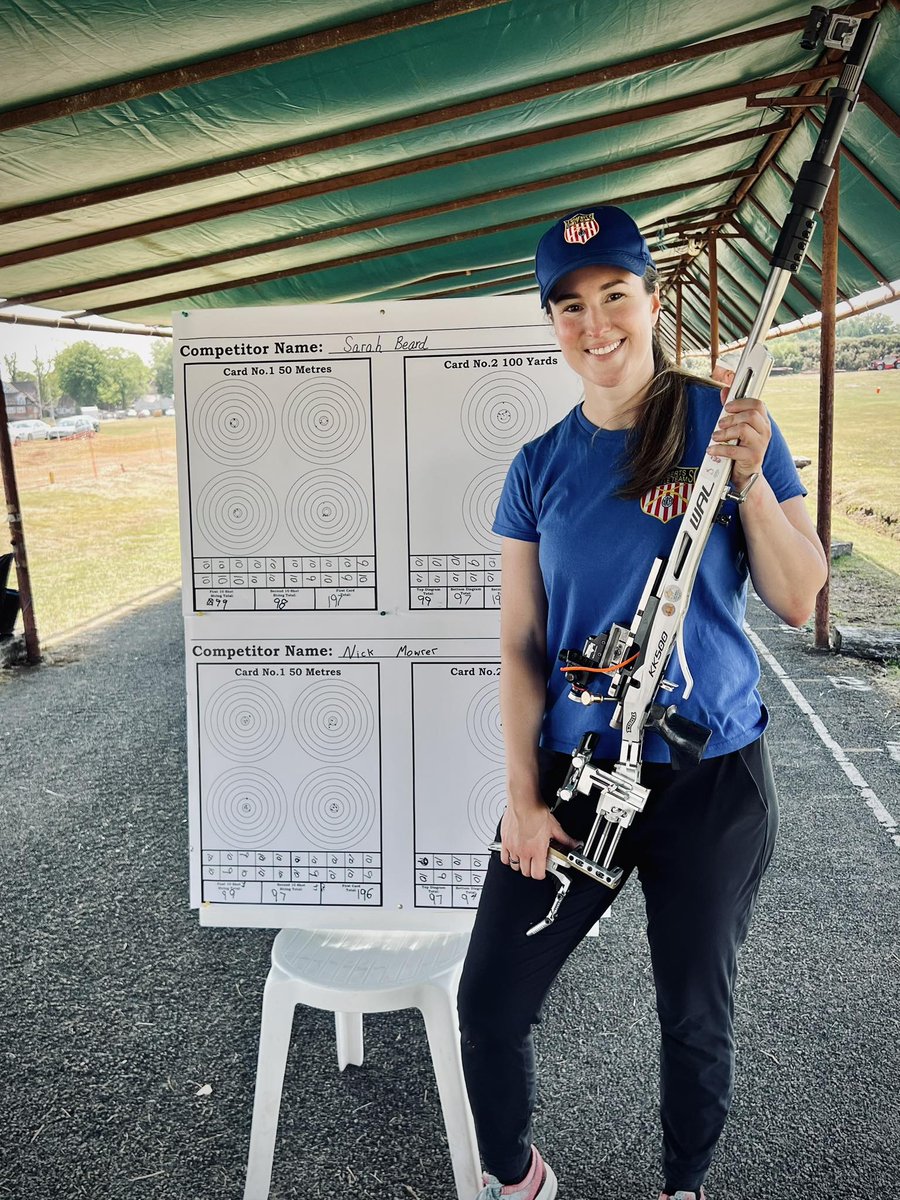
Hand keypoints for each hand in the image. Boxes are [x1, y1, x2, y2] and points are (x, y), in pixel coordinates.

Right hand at [499, 801, 578, 880]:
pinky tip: (514, 853)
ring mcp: (513, 848)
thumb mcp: (555, 827)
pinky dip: (508, 859)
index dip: (541, 874)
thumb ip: (565, 839)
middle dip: (531, 869)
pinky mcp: (505, 842)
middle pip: (526, 872)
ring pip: (515, 866)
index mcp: (537, 850)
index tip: (543, 868)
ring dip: (521, 864)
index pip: (537, 874)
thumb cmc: (537, 812)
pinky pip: (504, 858)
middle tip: (535, 861)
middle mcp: (524, 851)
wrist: (524, 802)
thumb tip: (574, 844)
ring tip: (526, 856)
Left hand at [708, 365, 770, 489]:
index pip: (758, 404)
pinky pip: (734, 450)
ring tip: (715, 437)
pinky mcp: (752, 458)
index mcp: (763, 422)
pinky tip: (712, 449)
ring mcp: (760, 445)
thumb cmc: (741, 448)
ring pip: (743, 429)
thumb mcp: (737, 427)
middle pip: (750, 415)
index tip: (727, 407)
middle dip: (731, 418)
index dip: (741, 402)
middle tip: (720, 424)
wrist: (746, 474)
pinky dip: (719, 449)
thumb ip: (732, 409)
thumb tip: (725, 391)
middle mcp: (765, 432)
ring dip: (725, 432)